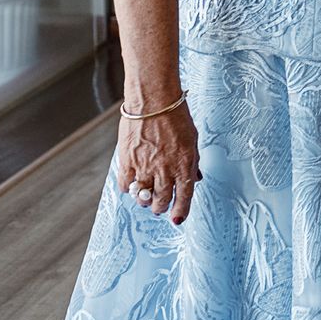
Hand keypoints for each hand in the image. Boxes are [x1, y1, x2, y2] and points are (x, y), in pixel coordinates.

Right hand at [116, 99, 200, 225]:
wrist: (153, 100)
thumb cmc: (176, 116)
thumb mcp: (192, 139)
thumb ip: (192, 161)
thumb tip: (195, 178)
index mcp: (184, 164)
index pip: (184, 196)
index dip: (180, 211)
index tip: (177, 220)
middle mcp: (165, 169)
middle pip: (161, 201)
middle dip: (160, 207)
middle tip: (159, 205)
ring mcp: (144, 166)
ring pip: (142, 197)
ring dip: (144, 200)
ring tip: (145, 197)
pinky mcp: (127, 161)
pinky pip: (125, 184)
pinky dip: (128, 188)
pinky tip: (131, 185)